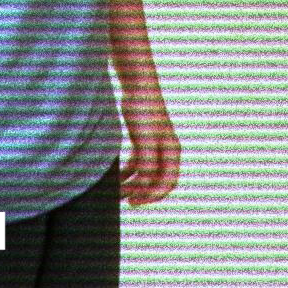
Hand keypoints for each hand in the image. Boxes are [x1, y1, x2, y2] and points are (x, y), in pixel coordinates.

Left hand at [120, 88, 180, 206]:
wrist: (138, 86)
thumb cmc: (144, 110)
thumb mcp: (145, 139)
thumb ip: (147, 163)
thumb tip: (145, 185)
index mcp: (171, 151)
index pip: (168, 183)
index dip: (153, 196)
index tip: (135, 201)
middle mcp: (166, 151)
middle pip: (157, 181)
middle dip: (141, 192)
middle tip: (124, 199)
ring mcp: (154, 146)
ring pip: (146, 174)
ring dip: (133, 184)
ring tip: (117, 191)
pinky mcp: (143, 141)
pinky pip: (138, 164)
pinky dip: (128, 172)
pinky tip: (115, 176)